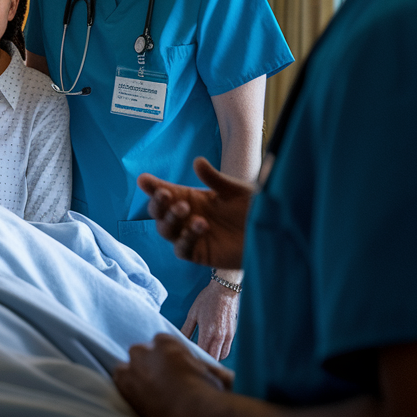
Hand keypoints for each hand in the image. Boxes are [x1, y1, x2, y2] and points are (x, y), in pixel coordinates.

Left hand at [113, 333, 232, 416]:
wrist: (194, 413)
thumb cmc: (208, 393)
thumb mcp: (215, 374)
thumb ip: (209, 369)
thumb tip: (224, 375)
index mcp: (166, 342)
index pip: (160, 342)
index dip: (165, 357)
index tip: (170, 368)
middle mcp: (147, 350)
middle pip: (140, 352)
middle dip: (147, 364)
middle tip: (158, 380)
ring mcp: (134, 366)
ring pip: (127, 366)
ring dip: (134, 375)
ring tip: (146, 390)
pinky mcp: (124, 383)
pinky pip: (119, 379)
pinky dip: (126, 385)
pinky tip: (136, 395)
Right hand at [138, 157, 253, 269]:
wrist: (273, 232)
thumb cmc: (255, 209)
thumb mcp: (236, 190)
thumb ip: (215, 179)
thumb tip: (197, 162)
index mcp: (194, 199)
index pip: (167, 193)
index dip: (153, 187)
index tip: (143, 180)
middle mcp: (189, 218)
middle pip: (160, 213)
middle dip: (158, 203)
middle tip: (167, 194)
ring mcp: (193, 237)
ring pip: (166, 231)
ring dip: (171, 219)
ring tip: (186, 208)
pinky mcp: (201, 254)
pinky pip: (182, 249)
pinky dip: (186, 238)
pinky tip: (200, 226)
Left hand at [181, 279, 239, 359]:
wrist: (224, 290)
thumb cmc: (207, 299)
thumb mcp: (193, 313)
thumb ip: (186, 329)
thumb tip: (180, 339)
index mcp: (208, 332)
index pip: (202, 353)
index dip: (195, 356)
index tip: (188, 356)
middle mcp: (220, 337)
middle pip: (213, 358)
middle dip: (204, 359)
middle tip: (196, 357)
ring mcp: (228, 336)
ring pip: (221, 356)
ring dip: (213, 356)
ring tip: (204, 352)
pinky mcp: (233, 334)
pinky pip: (226, 349)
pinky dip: (220, 351)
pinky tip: (212, 346)